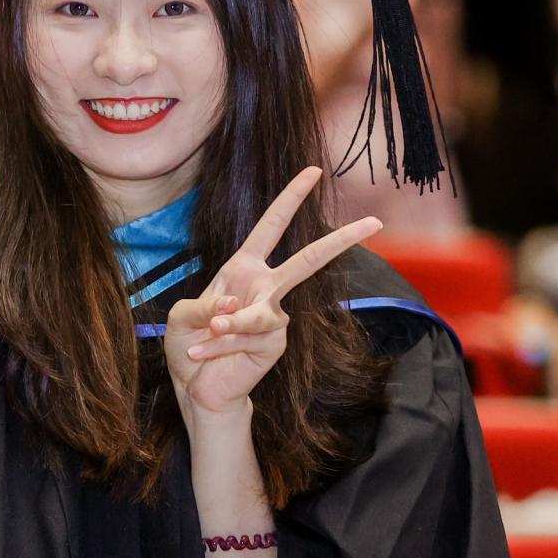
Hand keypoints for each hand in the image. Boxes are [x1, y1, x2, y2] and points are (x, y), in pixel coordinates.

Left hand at [164, 167, 380, 417]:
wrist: (196, 385)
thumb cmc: (189, 342)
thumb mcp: (184, 314)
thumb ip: (204, 305)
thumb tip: (234, 306)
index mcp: (243, 268)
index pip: (270, 227)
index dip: (290, 199)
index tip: (313, 171)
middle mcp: (264, 288)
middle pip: (308, 260)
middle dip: (339, 241)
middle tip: (373, 222)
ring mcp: (274, 316)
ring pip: (255, 314)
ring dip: (223, 328)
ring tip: (204, 336)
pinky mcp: (275, 343)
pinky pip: (247, 337)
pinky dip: (219, 345)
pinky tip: (203, 353)